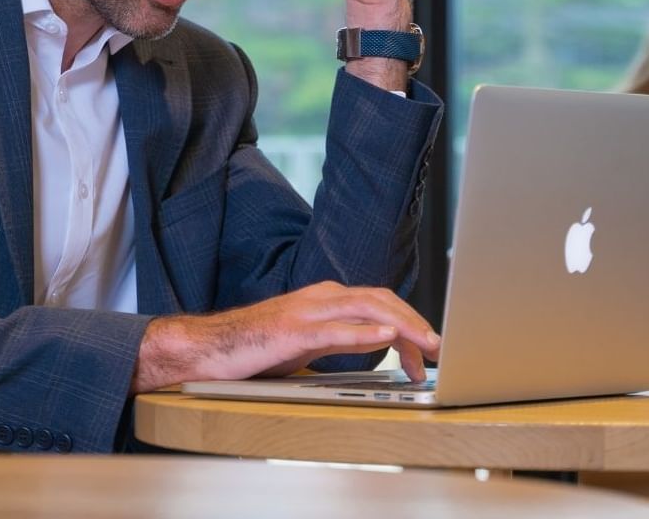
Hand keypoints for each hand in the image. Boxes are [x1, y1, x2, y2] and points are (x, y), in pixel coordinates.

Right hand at [130, 281, 439, 392]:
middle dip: (416, 323)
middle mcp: (321, 298)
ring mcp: (306, 311)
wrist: (208, 347)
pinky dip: (364, 334)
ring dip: (402, 327)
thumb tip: (380, 345)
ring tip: (426, 345)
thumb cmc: (256, 347)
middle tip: (439, 349)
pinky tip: (385, 339)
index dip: (410, 323)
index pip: (380, 304)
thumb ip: (342, 338)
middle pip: (381, 301)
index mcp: (326, 299)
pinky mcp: (292, 331)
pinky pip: (335, 330)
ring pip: (366, 310)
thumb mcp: (309, 342)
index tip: (429, 350)